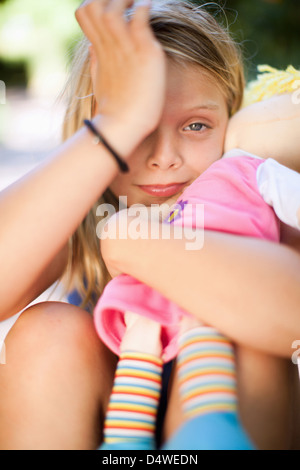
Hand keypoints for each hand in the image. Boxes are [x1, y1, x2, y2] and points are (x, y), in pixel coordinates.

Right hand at [75, 0, 166, 140]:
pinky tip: (149, 10)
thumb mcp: (101, 81)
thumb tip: (93, 47)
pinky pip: (141, 17)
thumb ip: (97, 61)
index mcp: (99, 50)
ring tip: (138, 6)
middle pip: (93, 5)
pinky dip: (145, 8)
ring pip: (114, 7)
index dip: (96, 5)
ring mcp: (125, 47)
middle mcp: (108, 44)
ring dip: (126, 1)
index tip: (114, 10)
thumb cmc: (115, 108)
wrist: (124, 126)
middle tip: (127, 5)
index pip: (85, 12)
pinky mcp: (144, 51)